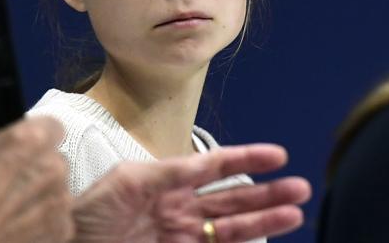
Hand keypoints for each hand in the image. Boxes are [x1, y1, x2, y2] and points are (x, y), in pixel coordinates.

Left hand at [71, 144, 310, 241]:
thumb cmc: (87, 213)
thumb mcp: (127, 181)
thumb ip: (168, 173)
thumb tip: (203, 164)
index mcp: (168, 181)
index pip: (215, 166)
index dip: (247, 159)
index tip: (277, 155)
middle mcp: (180, 208)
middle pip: (232, 199)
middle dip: (267, 193)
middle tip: (300, 188)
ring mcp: (181, 236)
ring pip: (231, 227)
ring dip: (264, 220)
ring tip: (295, 214)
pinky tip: (260, 242)